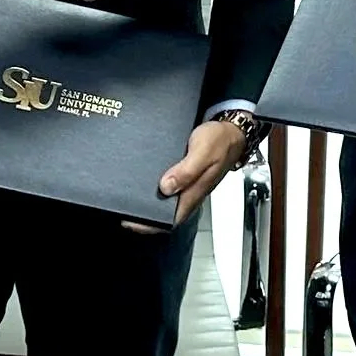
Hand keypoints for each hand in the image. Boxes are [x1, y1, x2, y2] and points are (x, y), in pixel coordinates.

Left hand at [121, 117, 247, 234]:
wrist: (232, 131)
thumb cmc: (220, 140)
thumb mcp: (203, 152)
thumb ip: (186, 171)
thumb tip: (166, 188)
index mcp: (194, 192)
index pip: (170, 220)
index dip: (150, 224)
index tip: (130, 222)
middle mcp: (190, 193)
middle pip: (166, 213)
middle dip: (145, 215)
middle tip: (123, 210)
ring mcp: (189, 186)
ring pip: (167, 201)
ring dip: (149, 202)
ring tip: (129, 198)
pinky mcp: (187, 176)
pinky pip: (169, 188)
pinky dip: (156, 189)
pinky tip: (145, 182)